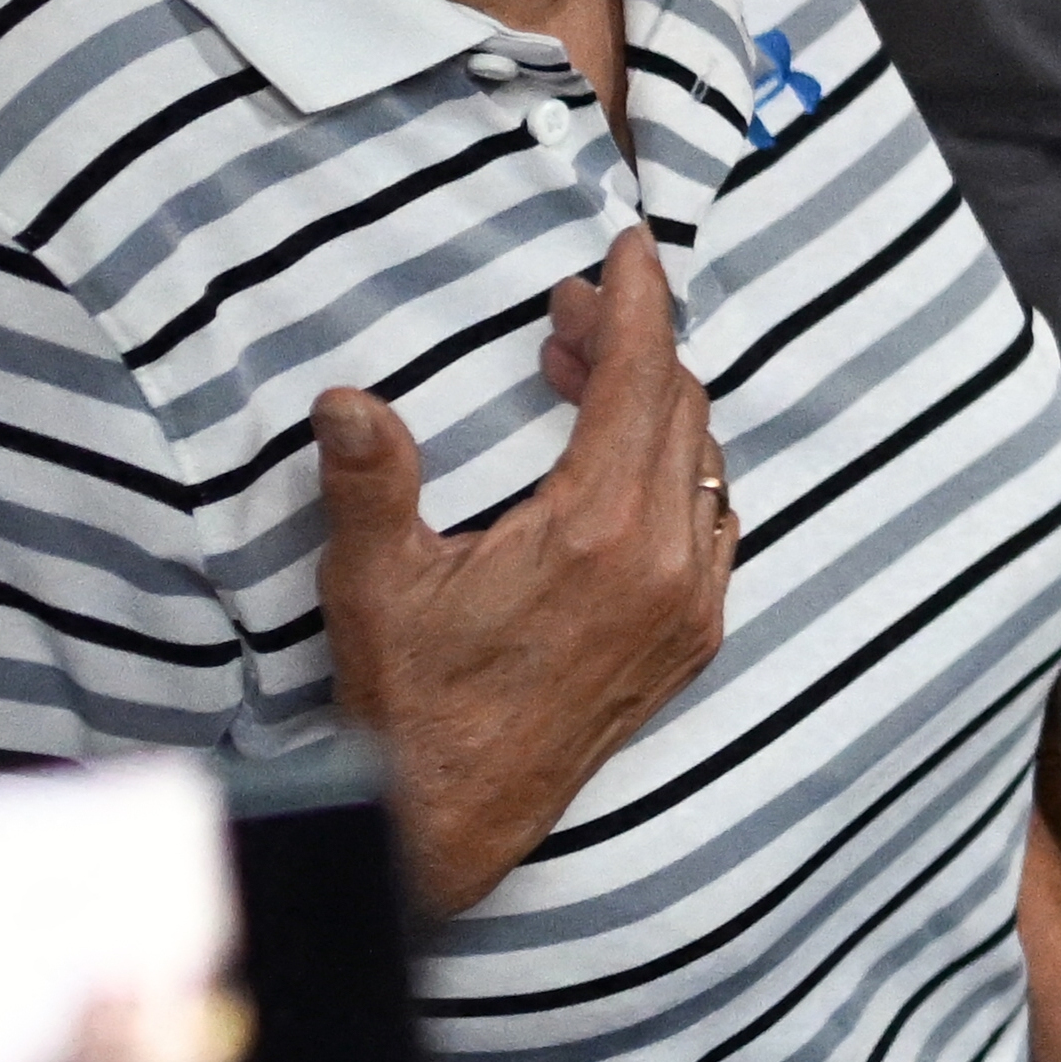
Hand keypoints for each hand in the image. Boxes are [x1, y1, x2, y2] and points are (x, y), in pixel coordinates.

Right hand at [312, 226, 729, 909]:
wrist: (454, 812)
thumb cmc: (411, 697)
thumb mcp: (375, 583)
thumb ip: (370, 482)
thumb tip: (347, 399)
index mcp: (600, 534)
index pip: (642, 381)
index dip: (638, 304)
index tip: (625, 249)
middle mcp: (668, 563)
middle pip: (678, 408)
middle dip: (629, 344)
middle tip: (564, 314)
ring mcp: (692, 602)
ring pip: (700, 461)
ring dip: (650, 404)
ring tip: (572, 374)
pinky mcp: (694, 635)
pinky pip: (713, 519)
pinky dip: (675, 467)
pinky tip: (619, 457)